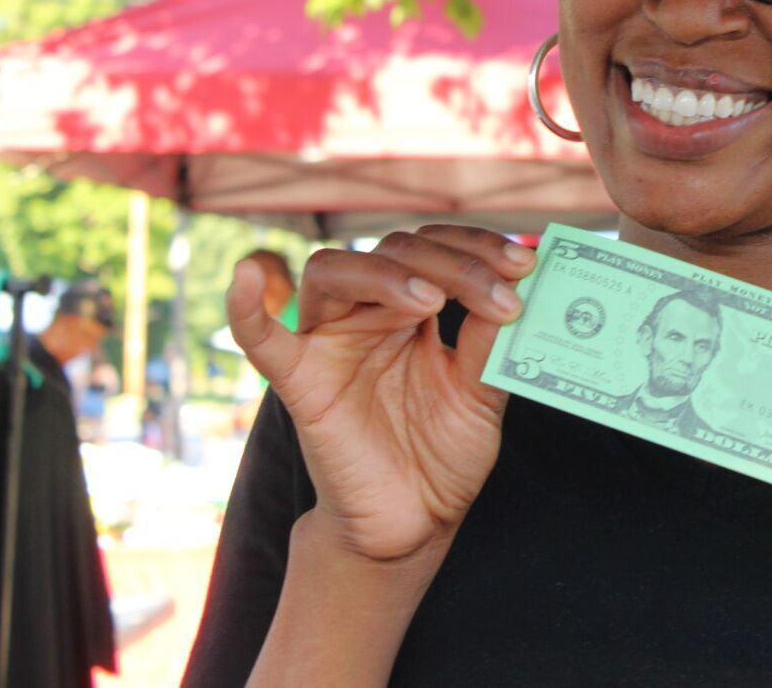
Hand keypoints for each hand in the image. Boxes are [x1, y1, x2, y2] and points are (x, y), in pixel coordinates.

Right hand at [228, 226, 536, 564]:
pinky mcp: (300, 383)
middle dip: (451, 263)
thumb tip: (517, 279)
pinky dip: (247, 308)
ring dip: (385, 274)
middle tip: (500, 289)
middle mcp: (367, 315)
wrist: (414, 523)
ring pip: (333, 272)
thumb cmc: (445, 453)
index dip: (477, 248)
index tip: (524, 263)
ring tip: (433, 300)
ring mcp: (330, 344)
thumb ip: (490, 340)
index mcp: (410, 309)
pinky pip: (260, 340)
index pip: (434, 250)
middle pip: (392, 251)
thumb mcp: (481, 390)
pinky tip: (247, 275)